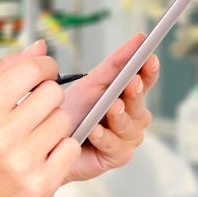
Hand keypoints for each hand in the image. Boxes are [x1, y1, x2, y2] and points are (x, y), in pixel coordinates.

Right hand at [0, 41, 80, 196]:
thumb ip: (10, 73)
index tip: (47, 74)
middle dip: (52, 98)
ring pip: (65, 120)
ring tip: (40, 136)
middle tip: (41, 110)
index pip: (29, 71)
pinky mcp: (42, 184)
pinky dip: (63, 149)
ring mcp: (22, 163)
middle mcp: (1, 137)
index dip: (46, 67)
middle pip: (53, 93)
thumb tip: (40, 46)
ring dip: (58, 125)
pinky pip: (71, 147)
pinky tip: (47, 155)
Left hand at [60, 32, 158, 183]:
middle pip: (141, 104)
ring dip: (120, 117)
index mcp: (127, 95)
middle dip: (136, 93)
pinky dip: (105, 138)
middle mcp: (131, 117)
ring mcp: (126, 137)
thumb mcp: (92, 81)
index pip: (145, 80)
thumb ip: (116, 62)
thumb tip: (139, 39)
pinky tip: (95, 131)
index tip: (149, 58)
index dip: (149, 70)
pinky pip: (117, 148)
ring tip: (111, 107)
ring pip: (132, 127)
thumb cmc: (72, 110)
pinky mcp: (117, 157)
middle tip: (131, 82)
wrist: (47, 139)